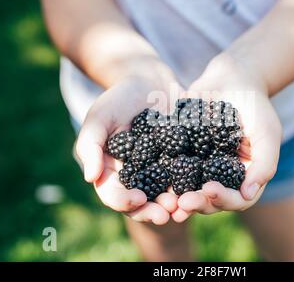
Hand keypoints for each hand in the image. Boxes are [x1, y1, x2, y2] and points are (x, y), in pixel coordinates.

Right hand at [75, 74, 182, 224]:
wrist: (149, 80)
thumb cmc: (118, 98)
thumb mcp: (99, 117)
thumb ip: (90, 145)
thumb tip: (90, 178)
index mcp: (114, 171)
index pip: (114, 194)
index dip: (124, 201)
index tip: (138, 199)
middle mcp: (138, 176)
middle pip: (143, 202)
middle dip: (153, 211)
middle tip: (166, 214)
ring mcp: (161, 170)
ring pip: (166, 195)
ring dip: (175, 205)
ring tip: (184, 207)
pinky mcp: (182, 160)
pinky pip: (188, 177)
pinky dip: (194, 186)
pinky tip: (203, 189)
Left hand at [172, 57, 282, 221]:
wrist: (231, 78)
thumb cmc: (255, 105)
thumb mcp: (267, 132)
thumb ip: (264, 163)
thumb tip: (248, 194)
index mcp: (243, 177)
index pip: (236, 199)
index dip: (223, 200)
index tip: (209, 189)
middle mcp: (220, 177)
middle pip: (209, 199)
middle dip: (196, 202)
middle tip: (183, 202)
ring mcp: (199, 166)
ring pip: (187, 189)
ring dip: (177, 197)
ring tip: (166, 199)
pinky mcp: (181, 152)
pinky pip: (169, 166)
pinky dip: (160, 174)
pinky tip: (149, 175)